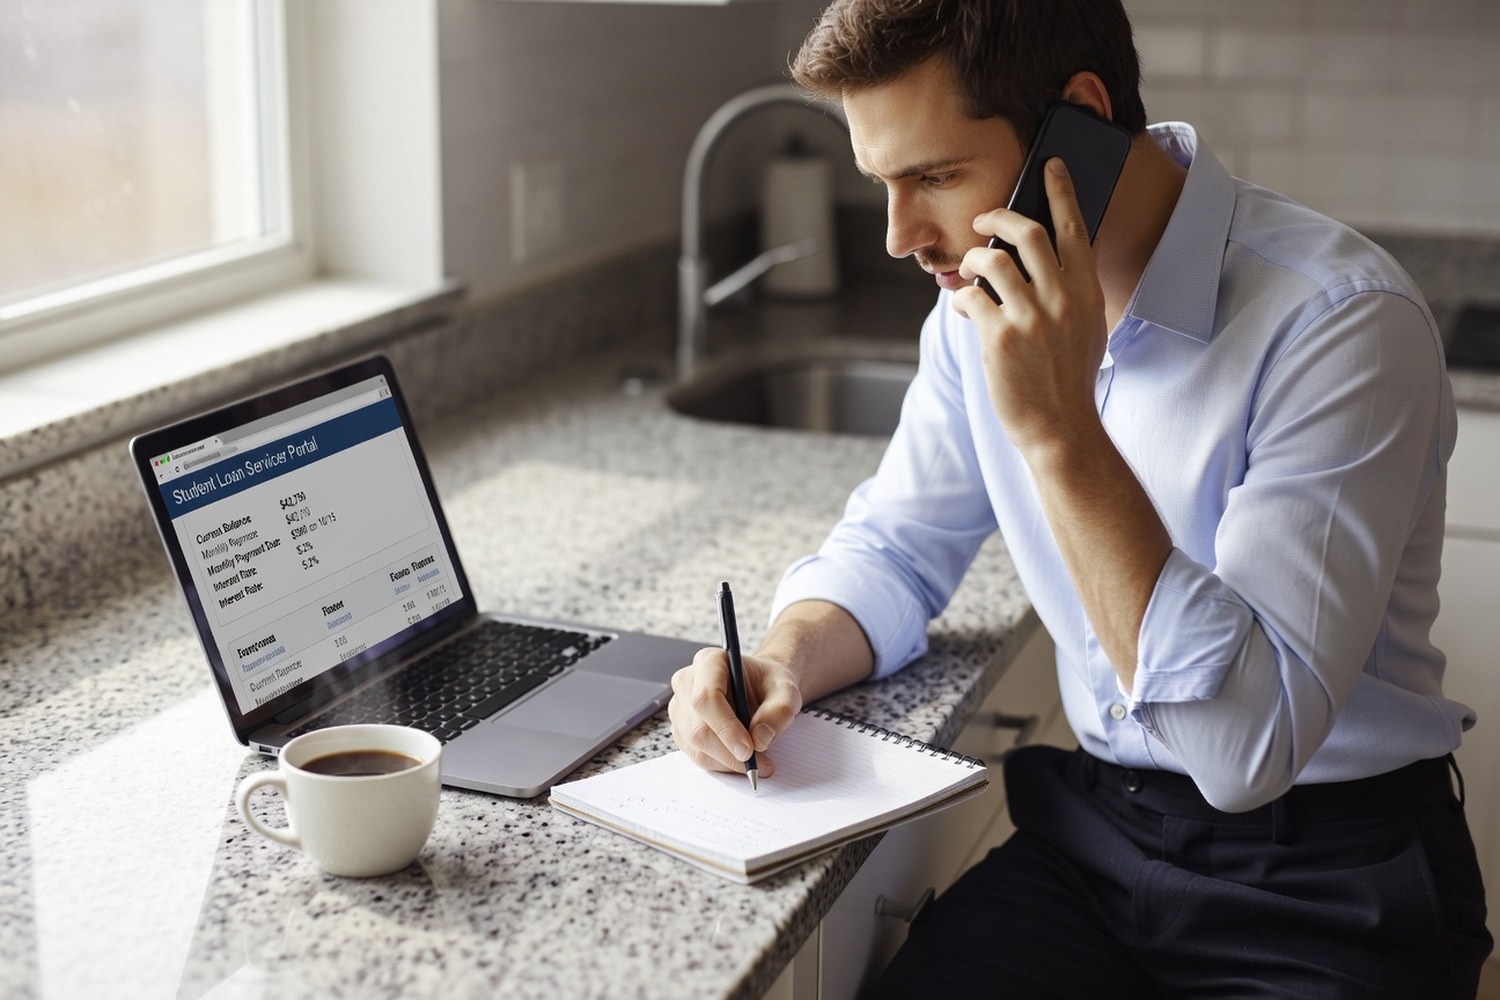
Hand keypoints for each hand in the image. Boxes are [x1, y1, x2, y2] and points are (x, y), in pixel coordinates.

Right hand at [668, 646, 803, 778]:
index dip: (726, 728)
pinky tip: (740, 757)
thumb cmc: (769, 684)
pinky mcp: (681, 729)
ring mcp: (680, 707)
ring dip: (728, 761)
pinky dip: (722, 764)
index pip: (706, 698)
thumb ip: (779, 712)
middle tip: (760, 763)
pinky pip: (697, 755)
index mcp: (709, 662)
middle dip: (729, 753)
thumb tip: (760, 739)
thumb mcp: (786, 692)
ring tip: (757, 760)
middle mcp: (687, 682)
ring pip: (696, 746)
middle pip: (698, 728)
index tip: (749, 750)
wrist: (760, 688)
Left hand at [951, 157, 1109, 456]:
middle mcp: (1062, 299)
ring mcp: (1031, 318)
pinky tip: (965, 307)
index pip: (1074, 228)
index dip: (1060, 192)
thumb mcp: (1087, 328)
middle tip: (984, 218)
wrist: (1062, 429)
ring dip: (973, 258)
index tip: (1050, 166)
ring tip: (968, 269)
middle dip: (1000, 216)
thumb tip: (1046, 258)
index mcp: (1087, 292)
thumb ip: (1071, 291)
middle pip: (1028, 232)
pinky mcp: (1000, 338)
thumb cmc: (1069, 378)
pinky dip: (962, 298)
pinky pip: (970, 298)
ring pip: (992, 260)